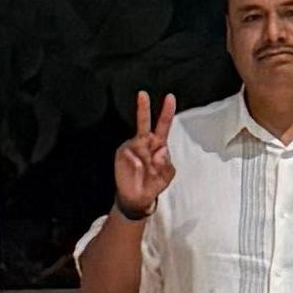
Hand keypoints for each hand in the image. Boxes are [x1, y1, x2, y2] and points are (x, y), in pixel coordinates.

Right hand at [111, 89, 177, 220]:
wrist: (137, 198)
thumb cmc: (153, 182)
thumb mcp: (167, 175)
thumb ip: (167, 163)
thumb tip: (159, 152)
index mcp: (158, 144)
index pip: (163, 125)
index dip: (167, 111)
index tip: (170, 97)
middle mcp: (144, 142)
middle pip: (144, 122)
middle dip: (143, 108)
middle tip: (143, 94)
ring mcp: (132, 147)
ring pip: (140, 143)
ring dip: (147, 155)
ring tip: (148, 170)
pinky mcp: (122, 154)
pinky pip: (132, 156)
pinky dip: (137, 164)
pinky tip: (139, 171)